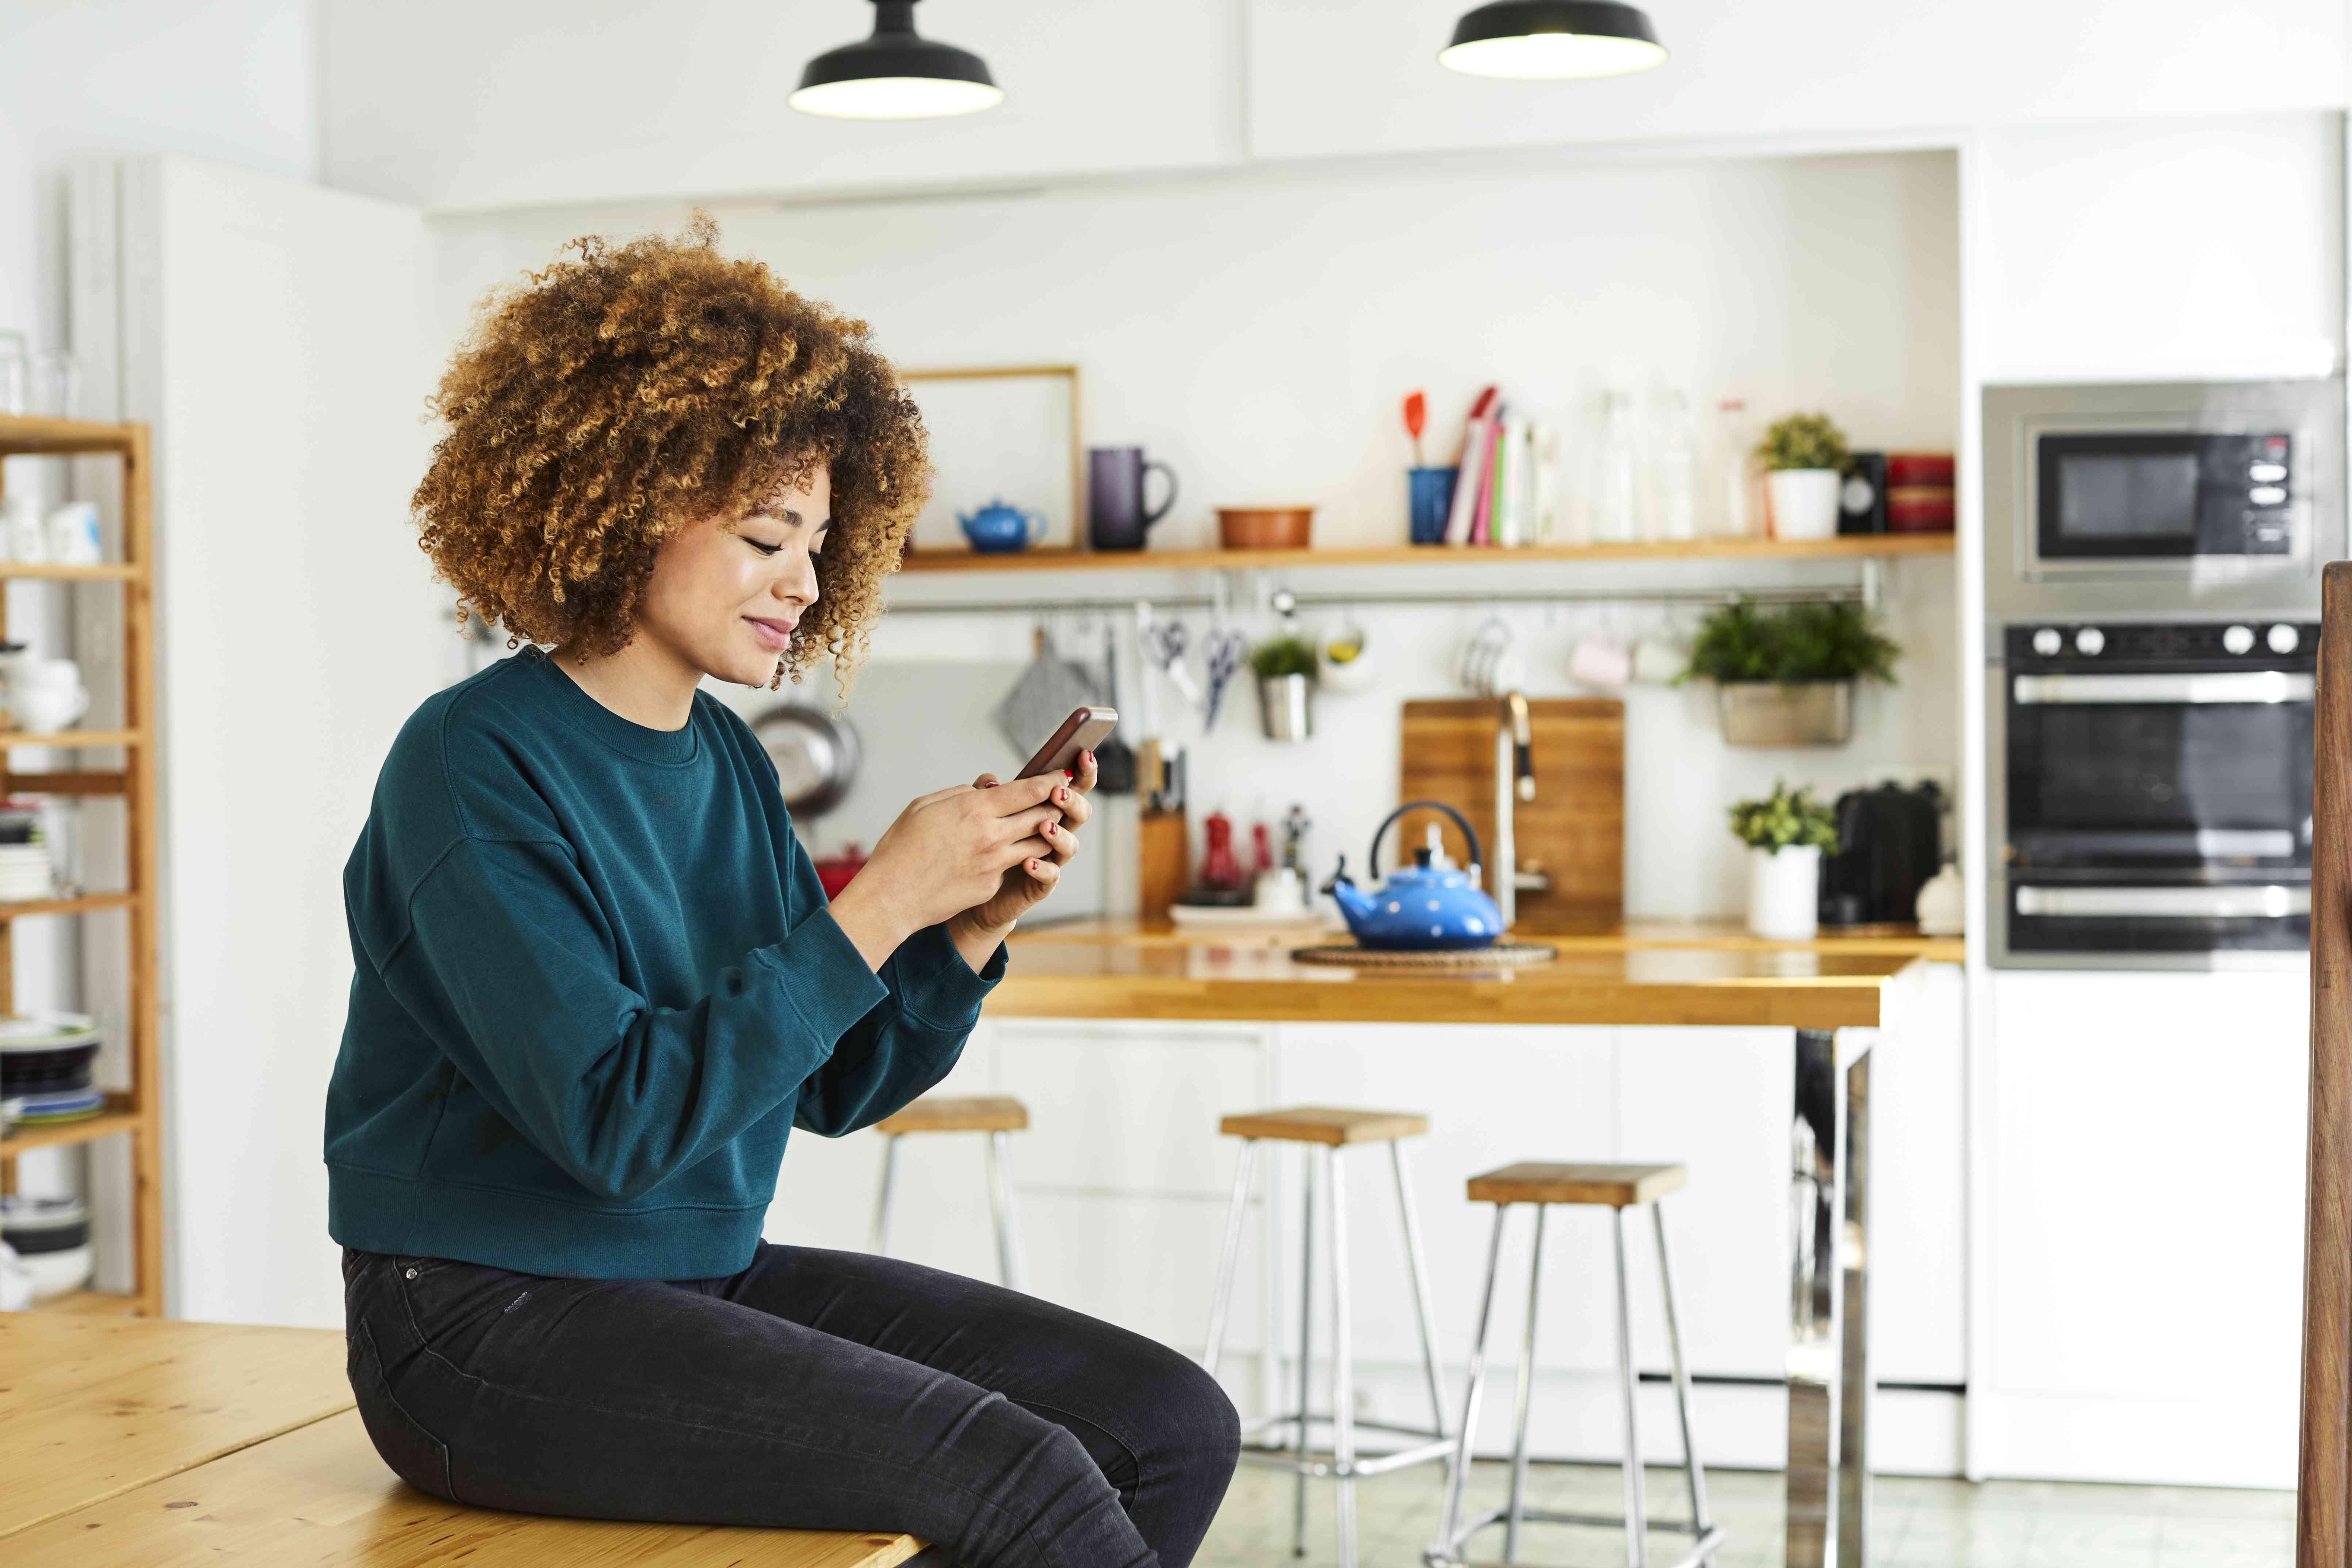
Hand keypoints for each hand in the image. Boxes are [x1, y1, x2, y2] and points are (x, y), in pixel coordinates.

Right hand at [825, 771, 1064, 969]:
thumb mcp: (925, 806)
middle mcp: (991, 835)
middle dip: (1055, 806)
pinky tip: (1010, 854)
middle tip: (1061, 800)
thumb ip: (961, 793)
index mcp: (974, 809)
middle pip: (1042, 816)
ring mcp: (995, 863)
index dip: (1050, 781)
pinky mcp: (992, 885)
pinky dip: (1016, 857)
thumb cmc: (901, 846)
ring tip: (1045, 826)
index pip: (1028, 791)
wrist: (892, 895)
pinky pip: (1013, 865)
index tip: (1062, 776)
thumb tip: (987, 788)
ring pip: (1038, 844)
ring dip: (1045, 833)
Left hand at [957, 749, 1097, 936]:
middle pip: (1079, 812)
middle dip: (1073, 800)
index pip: (1071, 786)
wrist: (972, 887)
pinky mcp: (1040, 884)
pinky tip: (1028, 862)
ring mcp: (1050, 858)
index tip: (1083, 754)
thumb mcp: (983, 814)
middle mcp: (1054, 832)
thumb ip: (988, 795)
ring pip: (1070, 844)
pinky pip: (1051, 876)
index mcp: (1045, 808)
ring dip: (1060, 834)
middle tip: (1059, 792)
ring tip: (1044, 826)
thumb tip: (991, 781)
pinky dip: (1043, 869)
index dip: (1082, 771)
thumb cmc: (981, 845)